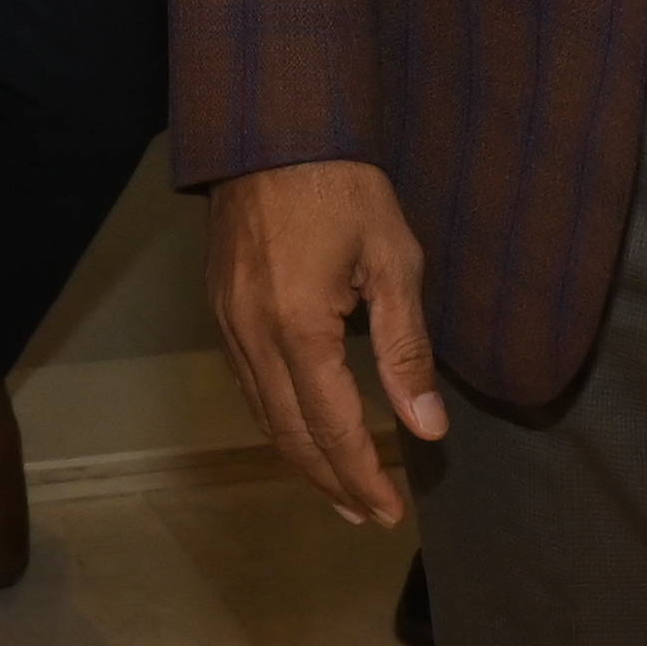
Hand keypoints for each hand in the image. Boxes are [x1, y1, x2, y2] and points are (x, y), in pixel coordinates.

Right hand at [205, 160, 448, 526]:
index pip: (332, 426)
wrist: (274, 129)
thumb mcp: (393, 261)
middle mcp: (252, 335)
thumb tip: (427, 427)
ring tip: (339, 492)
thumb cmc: (344, 187)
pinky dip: (276, 421)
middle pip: (289, 434)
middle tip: (367, 516)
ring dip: (301, 460)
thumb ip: (406, 349)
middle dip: (331, 482)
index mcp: (299, 327)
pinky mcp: (219, 307)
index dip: (362, 476)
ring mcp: (228, 322)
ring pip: (261, 415)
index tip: (390, 513)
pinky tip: (300, 431)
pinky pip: (247, 384)